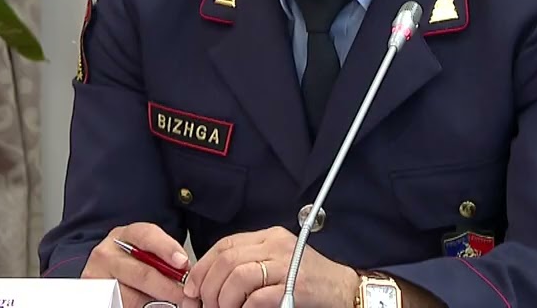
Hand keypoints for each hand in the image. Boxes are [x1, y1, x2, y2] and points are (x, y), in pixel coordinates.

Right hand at [81, 223, 190, 307]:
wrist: (105, 281)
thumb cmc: (132, 265)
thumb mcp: (144, 255)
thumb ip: (163, 260)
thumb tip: (188, 274)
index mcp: (123, 236)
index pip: (146, 235)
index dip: (167, 248)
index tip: (182, 263)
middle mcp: (106, 253)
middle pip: (142, 272)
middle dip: (168, 286)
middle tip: (185, 296)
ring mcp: (96, 276)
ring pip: (132, 296)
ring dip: (155, 302)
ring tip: (170, 303)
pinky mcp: (95, 297)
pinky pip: (123, 305)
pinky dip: (141, 307)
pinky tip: (148, 306)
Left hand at [182, 226, 357, 307]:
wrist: (345, 289)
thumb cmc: (309, 280)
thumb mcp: (277, 263)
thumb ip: (248, 266)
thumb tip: (207, 284)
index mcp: (269, 236)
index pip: (225, 245)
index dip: (203, 267)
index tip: (191, 288)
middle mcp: (277, 245)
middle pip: (227, 259)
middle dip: (208, 286)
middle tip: (204, 305)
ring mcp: (287, 264)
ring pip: (238, 276)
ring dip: (223, 299)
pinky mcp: (296, 286)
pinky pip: (259, 297)